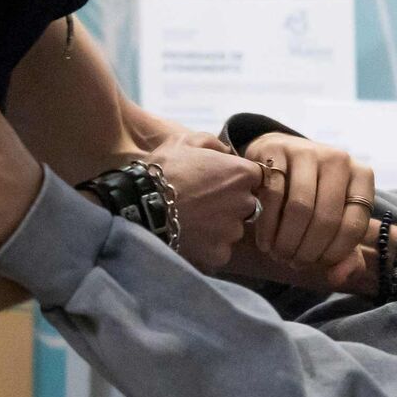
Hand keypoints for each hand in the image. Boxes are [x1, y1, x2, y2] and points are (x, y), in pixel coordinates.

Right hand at [142, 132, 261, 269]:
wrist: (141, 206)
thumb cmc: (164, 170)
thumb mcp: (185, 142)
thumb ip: (212, 143)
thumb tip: (226, 151)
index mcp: (242, 174)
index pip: (256, 177)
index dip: (238, 179)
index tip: (220, 182)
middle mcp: (245, 203)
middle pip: (248, 204)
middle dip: (231, 203)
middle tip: (204, 202)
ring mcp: (233, 231)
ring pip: (234, 229)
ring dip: (220, 226)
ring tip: (194, 221)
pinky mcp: (220, 254)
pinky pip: (220, 250)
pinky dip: (209, 246)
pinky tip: (190, 237)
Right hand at [244, 133, 374, 282]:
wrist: (282, 157)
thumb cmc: (315, 195)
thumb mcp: (336, 220)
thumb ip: (345, 254)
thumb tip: (338, 277)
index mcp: (362, 176)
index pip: (354, 225)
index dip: (335, 254)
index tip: (319, 264)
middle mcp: (339, 159)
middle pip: (326, 219)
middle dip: (308, 251)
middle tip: (294, 263)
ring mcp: (307, 151)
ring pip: (299, 208)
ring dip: (287, 241)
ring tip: (280, 255)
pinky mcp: (277, 151)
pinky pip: (273, 196)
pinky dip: (268, 227)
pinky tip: (266, 242)